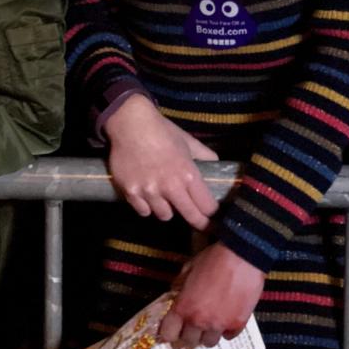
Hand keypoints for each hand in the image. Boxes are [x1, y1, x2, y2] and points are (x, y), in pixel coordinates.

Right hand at [105, 95, 218, 229]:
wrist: (131, 124)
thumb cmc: (162, 131)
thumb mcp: (188, 141)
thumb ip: (205, 155)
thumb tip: (218, 164)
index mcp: (188, 173)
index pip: (206, 206)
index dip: (212, 214)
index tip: (214, 217)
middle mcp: (170, 186)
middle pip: (190, 216)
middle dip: (198, 222)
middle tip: (201, 224)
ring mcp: (149, 191)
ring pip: (164, 216)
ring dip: (167, 209)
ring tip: (165, 198)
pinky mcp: (131, 192)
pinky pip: (143, 211)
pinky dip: (147, 206)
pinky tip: (147, 196)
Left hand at [158, 242, 265, 348]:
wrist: (242, 256)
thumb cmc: (214, 258)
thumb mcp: (190, 266)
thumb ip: (180, 283)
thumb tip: (175, 292)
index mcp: (184, 307)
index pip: (169, 334)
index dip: (169, 331)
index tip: (172, 328)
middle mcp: (200, 321)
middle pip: (189, 341)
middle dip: (188, 333)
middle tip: (191, 325)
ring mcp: (219, 325)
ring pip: (209, 342)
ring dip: (207, 334)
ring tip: (211, 322)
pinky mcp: (237, 324)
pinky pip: (228, 336)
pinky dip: (226, 330)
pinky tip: (227, 318)